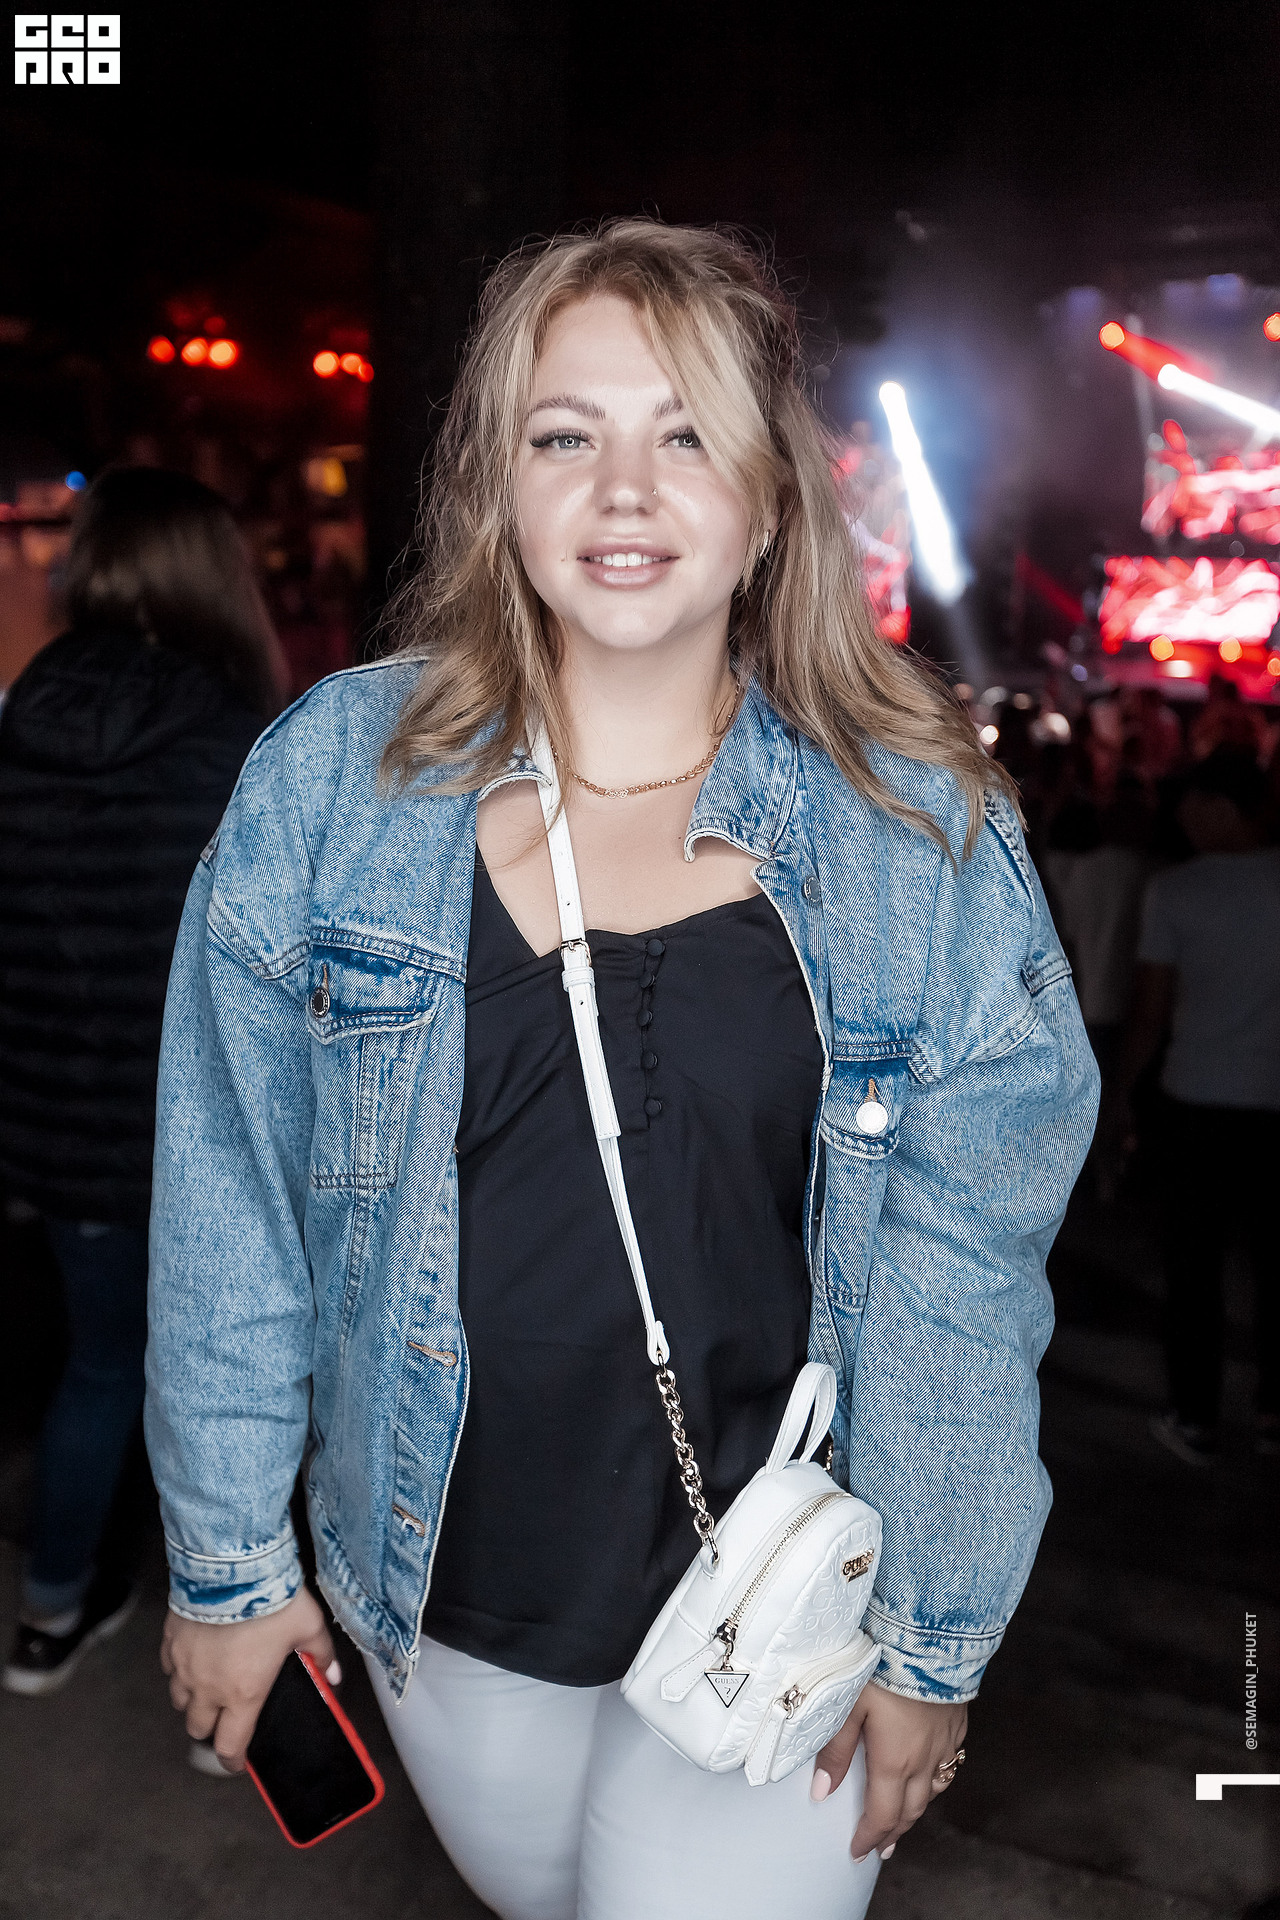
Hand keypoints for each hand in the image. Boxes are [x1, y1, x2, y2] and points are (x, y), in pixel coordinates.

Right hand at [160, 1586, 337, 1772]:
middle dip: (212, 1729)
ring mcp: (185, 1667)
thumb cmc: (270, 1600)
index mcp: (243, 1694)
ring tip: (209, 1688)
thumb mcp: (309, 1627)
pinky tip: (195, 1658)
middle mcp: (209, 1688)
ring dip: (193, 1702)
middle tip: (226, 1718)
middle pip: (198, 1729)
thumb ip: (322, 1655)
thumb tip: (332, 1674)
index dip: (233, 1761)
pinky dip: (180, 1671)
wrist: (232, 1567)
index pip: (229, 1746)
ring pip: (180, 1701)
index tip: (238, 1761)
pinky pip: (169, 1669)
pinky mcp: (171, 1643)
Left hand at [811, 1680, 967, 1861]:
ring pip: (932, 1792)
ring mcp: (944, 1744)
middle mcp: (923, 1760)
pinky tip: (930, 1777)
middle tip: (881, 1848)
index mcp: (894, 1761)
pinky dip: (935, 1782)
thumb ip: (836, 1750)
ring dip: (915, 1810)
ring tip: (902, 1819)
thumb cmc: (885, 1668)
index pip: (882, 1815)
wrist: (930, 1638)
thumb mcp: (849, 1706)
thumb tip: (822, 1791)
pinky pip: (949, 1766)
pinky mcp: (956, 1726)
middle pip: (910, 1811)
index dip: (869, 1837)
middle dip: (893, 1833)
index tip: (858, 1852)